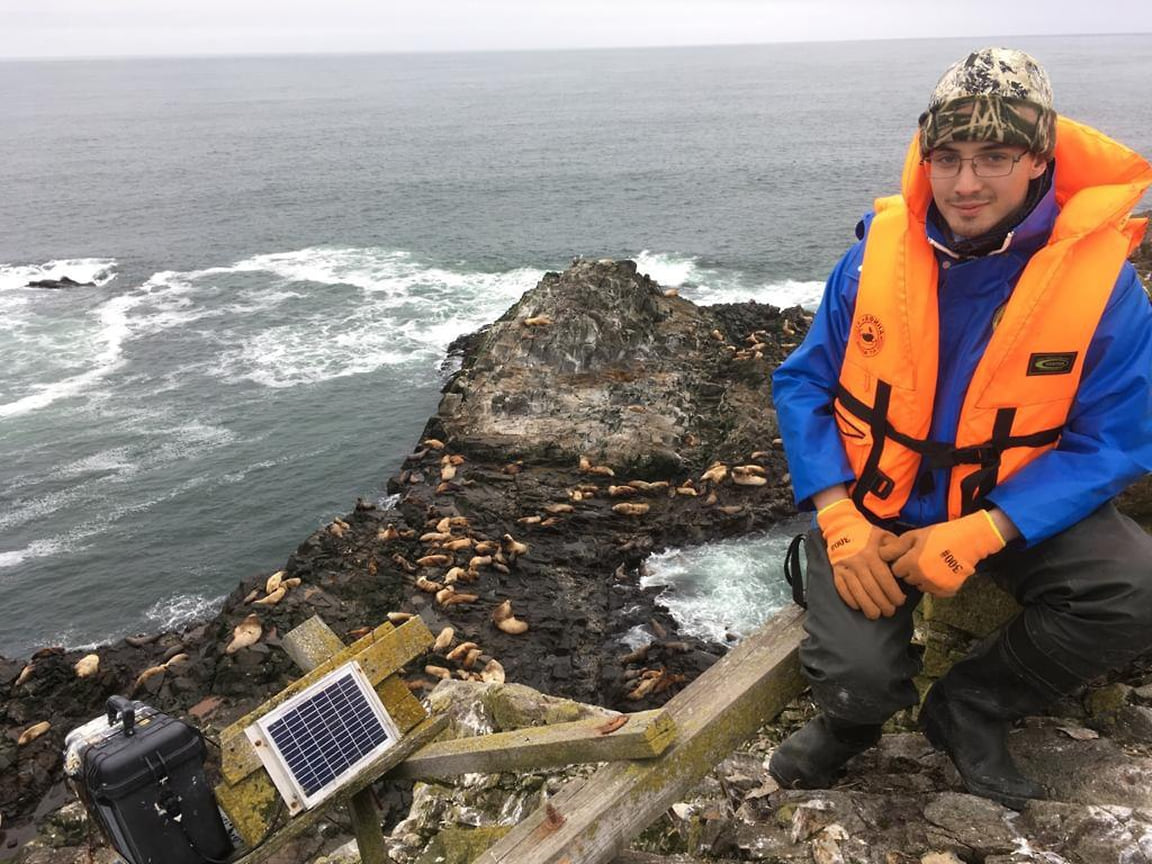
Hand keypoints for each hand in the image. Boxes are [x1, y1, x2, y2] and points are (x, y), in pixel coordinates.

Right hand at [817, 498, 904, 618]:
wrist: (841, 526)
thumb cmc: (866, 533)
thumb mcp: (884, 536)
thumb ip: (895, 549)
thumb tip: (906, 564)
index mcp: (872, 554)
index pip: (885, 580)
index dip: (893, 593)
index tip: (900, 602)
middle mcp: (858, 563)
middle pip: (872, 589)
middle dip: (883, 604)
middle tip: (890, 612)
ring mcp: (845, 568)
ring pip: (857, 592)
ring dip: (867, 606)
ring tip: (875, 615)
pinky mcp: (836, 572)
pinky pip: (842, 590)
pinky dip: (851, 600)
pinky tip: (859, 607)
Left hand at [878, 511, 1006, 596]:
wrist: (969, 540)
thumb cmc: (940, 535)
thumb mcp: (915, 535)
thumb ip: (896, 547)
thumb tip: (880, 554)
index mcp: (912, 563)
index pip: (896, 571)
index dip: (901, 562)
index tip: (908, 556)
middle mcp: (922, 577)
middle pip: (907, 579)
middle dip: (911, 571)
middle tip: (922, 558)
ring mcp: (936, 585)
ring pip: (921, 586)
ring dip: (923, 579)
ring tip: (933, 564)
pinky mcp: (948, 590)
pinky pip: (935, 592)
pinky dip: (936, 585)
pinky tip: (942, 572)